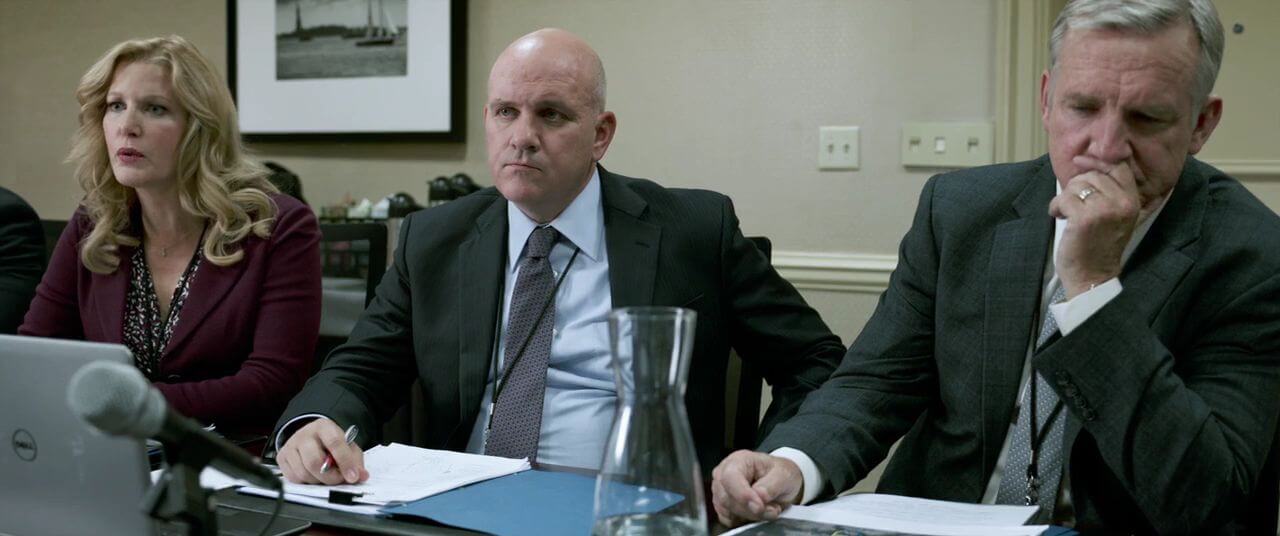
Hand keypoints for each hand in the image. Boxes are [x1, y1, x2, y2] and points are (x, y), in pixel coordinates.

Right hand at [277, 418, 368, 484]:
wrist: (311, 437)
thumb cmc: (330, 443)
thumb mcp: (347, 447)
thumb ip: (355, 461)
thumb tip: (361, 476)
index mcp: (324, 427)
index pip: (334, 443)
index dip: (345, 462)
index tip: (352, 477)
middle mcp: (304, 434)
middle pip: (314, 461)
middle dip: (330, 477)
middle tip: (338, 479)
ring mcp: (291, 446)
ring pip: (303, 473)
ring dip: (318, 481)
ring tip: (326, 476)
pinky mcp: (282, 457)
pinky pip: (293, 478)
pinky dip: (306, 482)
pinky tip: (313, 475)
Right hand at [711, 450, 803, 526]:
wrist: (781, 483)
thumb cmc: (780, 474)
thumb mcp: (784, 475)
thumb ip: (771, 486)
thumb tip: (759, 497)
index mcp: (738, 460)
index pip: (730, 477)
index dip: (743, 495)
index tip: (759, 506)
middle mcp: (724, 473)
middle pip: (727, 498)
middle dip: (751, 509)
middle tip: (773, 509)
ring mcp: (720, 490)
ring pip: (727, 511)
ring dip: (750, 515)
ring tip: (768, 508)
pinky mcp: (722, 506)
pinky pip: (727, 519)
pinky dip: (743, 521)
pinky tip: (756, 513)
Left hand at [1048, 156, 1141, 298]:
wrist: (1093, 276)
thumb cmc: (1098, 245)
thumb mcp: (1114, 215)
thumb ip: (1108, 191)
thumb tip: (1087, 162)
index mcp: (1132, 200)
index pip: (1118, 165)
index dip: (1096, 160)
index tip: (1079, 160)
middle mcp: (1123, 203)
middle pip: (1093, 175)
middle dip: (1076, 187)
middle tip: (1072, 205)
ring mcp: (1105, 210)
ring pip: (1077, 185)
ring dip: (1065, 198)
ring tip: (1067, 213)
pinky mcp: (1085, 218)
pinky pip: (1064, 198)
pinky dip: (1056, 206)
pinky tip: (1059, 217)